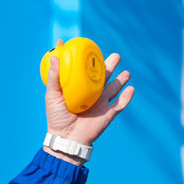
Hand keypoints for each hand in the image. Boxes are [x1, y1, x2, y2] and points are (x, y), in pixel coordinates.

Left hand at [44, 42, 133, 163]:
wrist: (66, 138)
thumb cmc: (56, 117)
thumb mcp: (52, 95)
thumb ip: (54, 76)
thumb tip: (54, 55)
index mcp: (80, 87)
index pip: (87, 70)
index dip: (90, 59)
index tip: (90, 46)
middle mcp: (92, 93)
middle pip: (105, 76)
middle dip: (111, 65)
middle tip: (115, 56)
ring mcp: (102, 103)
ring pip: (115, 88)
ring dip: (122, 80)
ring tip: (126, 73)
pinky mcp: (109, 113)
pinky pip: (121, 104)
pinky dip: (127, 97)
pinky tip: (130, 89)